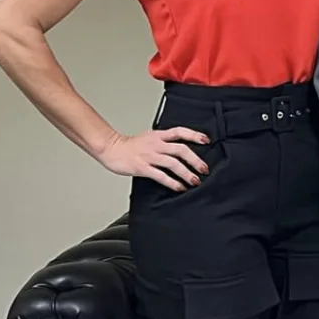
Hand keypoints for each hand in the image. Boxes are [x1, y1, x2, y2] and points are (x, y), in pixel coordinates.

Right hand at [96, 128, 210, 191]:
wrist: (111, 148)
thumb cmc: (130, 145)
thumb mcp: (149, 137)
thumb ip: (164, 140)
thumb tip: (180, 147)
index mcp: (159, 135)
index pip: (180, 132)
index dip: (194, 135)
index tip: (206, 140)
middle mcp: (156, 144)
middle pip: (181, 150)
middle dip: (195, 160)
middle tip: (204, 169)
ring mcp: (150, 156)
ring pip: (173, 163)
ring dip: (187, 173)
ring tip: (195, 181)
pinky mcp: (142, 168)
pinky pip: (161, 175)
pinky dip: (172, 182)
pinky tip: (179, 187)